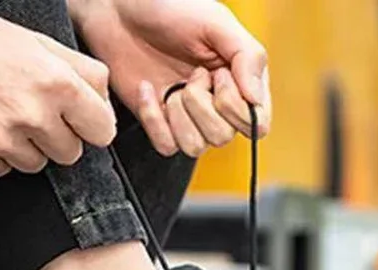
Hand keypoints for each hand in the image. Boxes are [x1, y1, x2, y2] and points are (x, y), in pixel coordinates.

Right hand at [0, 0, 116, 174]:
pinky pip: (2, 170)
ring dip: (23, 146)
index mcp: (55, 82)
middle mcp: (32, 114)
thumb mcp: (35, 42)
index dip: (90, 125)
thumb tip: (106, 101)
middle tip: (28, 110)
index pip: (102, 131)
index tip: (78, 120)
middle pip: (70, 154)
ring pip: (36, 165)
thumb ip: (80, 71)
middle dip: (56, 137)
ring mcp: (2, 140)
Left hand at [72, 0, 270, 157]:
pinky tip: (149, 90)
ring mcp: (188, 118)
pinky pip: (166, 146)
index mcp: (239, 82)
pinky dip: (153, 118)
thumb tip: (255, 100)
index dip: (237, 109)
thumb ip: (247, 57)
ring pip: (194, 147)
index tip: (219, 75)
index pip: (257, 124)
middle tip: (192, 73)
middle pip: (222, 138)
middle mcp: (217, 105)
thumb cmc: (170, 7)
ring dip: (179, 115)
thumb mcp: (217, 23)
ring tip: (172, 83)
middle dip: (201, 105)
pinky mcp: (160, 125)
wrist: (121, 10)